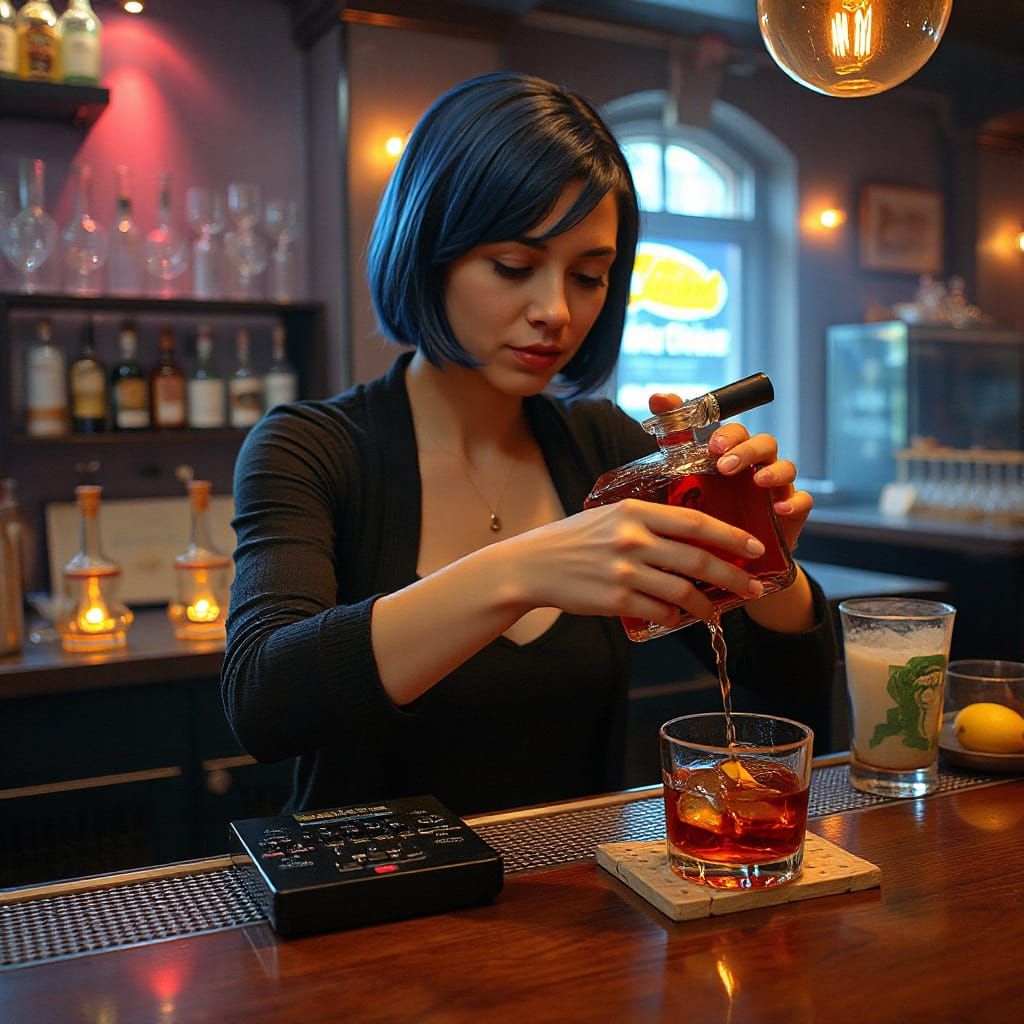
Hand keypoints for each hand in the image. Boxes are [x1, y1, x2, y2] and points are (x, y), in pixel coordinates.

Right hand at [509, 496, 767, 629]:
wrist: (533, 565)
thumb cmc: (573, 539)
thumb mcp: (609, 516)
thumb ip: (647, 521)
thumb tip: (691, 533)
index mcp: (634, 512)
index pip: (695, 522)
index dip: (731, 536)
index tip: (756, 547)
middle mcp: (633, 539)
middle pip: (698, 559)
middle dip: (733, 576)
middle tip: (753, 588)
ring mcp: (624, 571)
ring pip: (683, 591)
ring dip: (707, 604)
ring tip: (716, 611)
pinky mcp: (615, 600)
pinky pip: (659, 612)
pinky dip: (675, 617)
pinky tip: (678, 617)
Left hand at [649, 392, 811, 552]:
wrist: (732, 565)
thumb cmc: (707, 520)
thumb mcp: (680, 491)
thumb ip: (670, 452)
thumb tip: (655, 402)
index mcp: (727, 456)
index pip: (728, 430)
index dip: (717, 424)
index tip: (705, 436)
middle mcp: (753, 467)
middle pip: (758, 442)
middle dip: (742, 447)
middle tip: (721, 460)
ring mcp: (775, 488)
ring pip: (784, 465)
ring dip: (772, 470)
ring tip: (757, 481)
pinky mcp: (791, 513)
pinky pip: (802, 501)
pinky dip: (794, 502)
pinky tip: (779, 509)